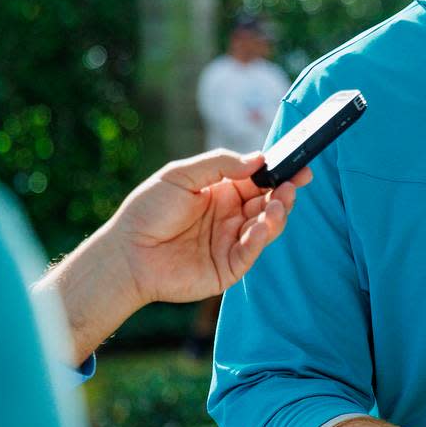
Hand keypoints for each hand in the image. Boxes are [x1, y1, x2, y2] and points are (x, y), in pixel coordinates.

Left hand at [110, 149, 311, 305]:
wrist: (126, 254)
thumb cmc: (147, 211)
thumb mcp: (180, 175)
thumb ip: (220, 165)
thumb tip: (259, 159)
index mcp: (222, 193)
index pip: (259, 180)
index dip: (279, 173)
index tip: (299, 166)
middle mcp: (231, 216)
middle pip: (269, 202)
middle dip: (285, 192)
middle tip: (293, 184)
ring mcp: (231, 241)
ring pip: (267, 226)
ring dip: (277, 213)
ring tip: (277, 203)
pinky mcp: (229, 267)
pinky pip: (252, 251)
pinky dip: (261, 238)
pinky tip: (261, 226)